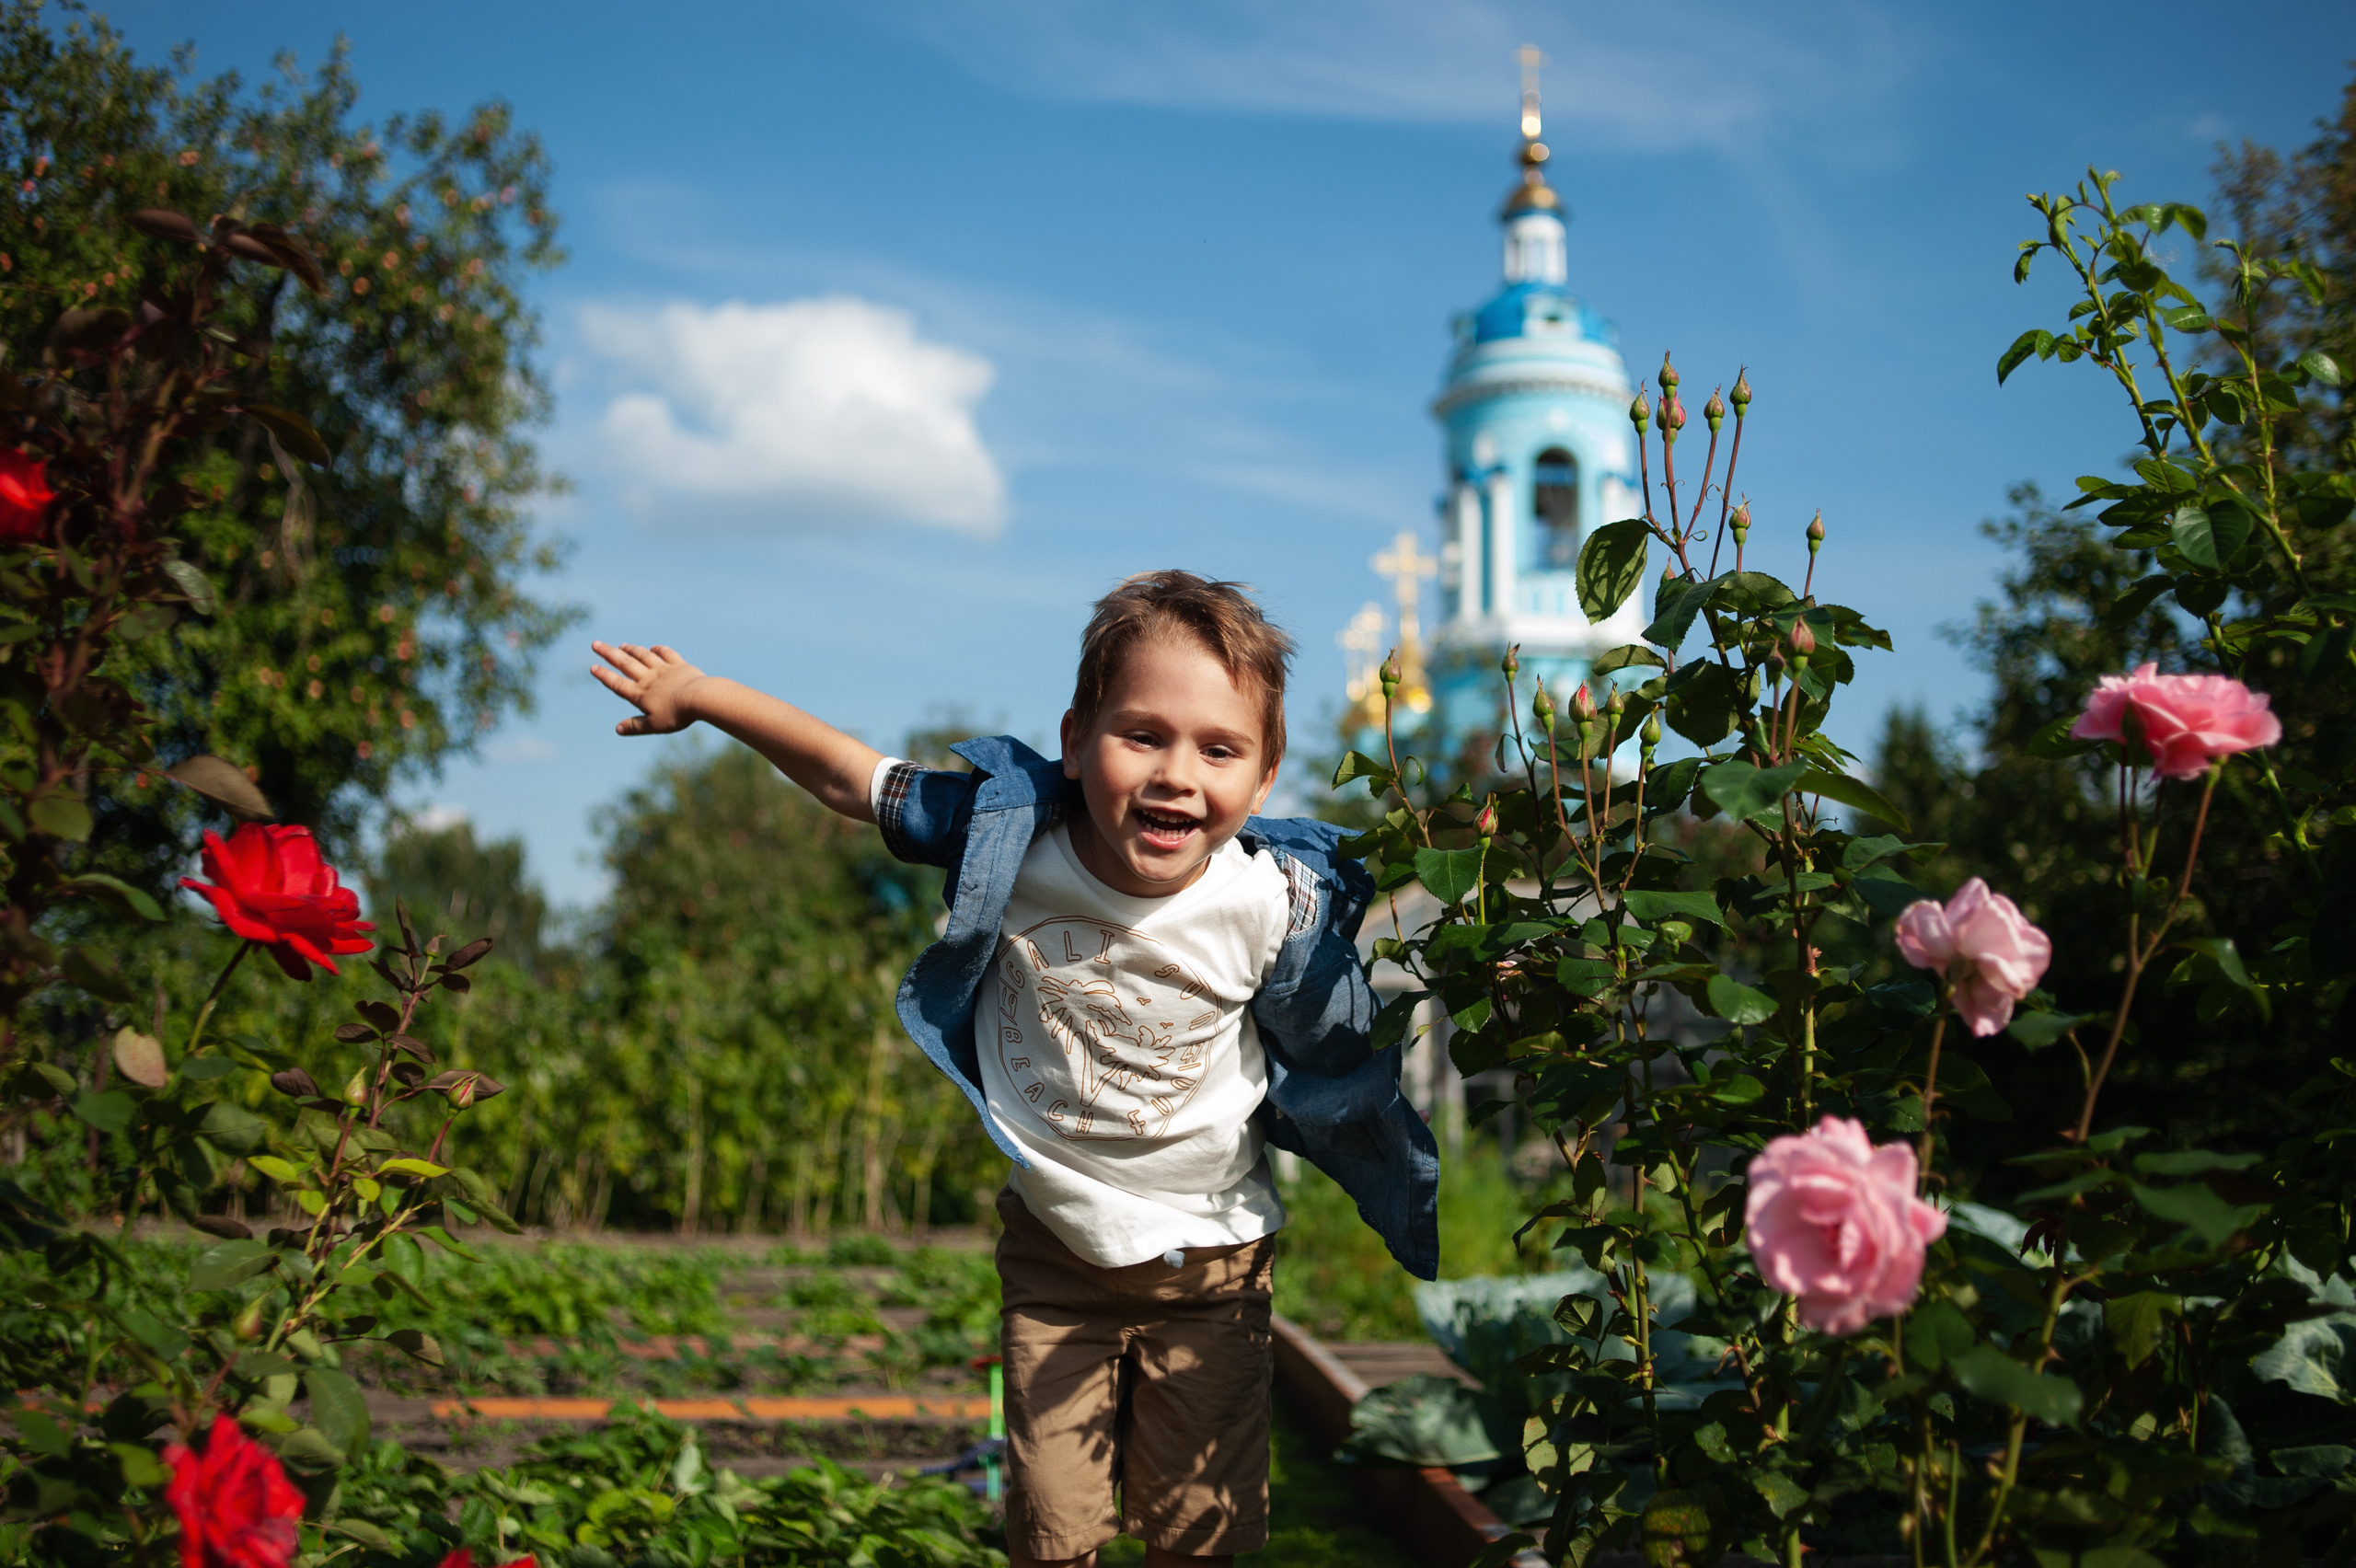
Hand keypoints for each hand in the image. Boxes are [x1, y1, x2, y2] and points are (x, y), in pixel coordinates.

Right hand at [591, 641, 705, 735]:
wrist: (700, 697)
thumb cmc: (677, 714)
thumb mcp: (654, 725)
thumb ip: (635, 726)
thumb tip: (617, 729)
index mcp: (641, 694)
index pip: (618, 683)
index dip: (604, 676)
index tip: (593, 667)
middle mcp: (649, 679)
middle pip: (625, 664)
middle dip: (608, 653)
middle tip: (595, 643)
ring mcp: (664, 670)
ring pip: (643, 656)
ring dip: (631, 650)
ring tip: (621, 645)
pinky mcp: (680, 665)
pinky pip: (667, 654)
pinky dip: (659, 650)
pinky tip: (653, 648)